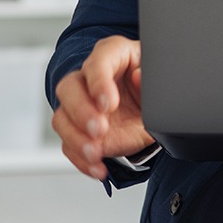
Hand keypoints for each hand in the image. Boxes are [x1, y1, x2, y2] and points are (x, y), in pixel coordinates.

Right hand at [51, 35, 154, 179]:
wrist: (150, 108)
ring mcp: (80, 105)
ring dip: (76, 139)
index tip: (109, 103)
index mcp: (112, 55)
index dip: (99, 83)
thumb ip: (150, 77)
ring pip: (62, 118)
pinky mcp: (78, 131)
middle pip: (69, 88)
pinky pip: (70, 145)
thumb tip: (138, 76)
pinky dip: (82, 160)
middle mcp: (89, 78)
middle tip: (99, 129)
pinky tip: (97, 168)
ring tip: (95, 153)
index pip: (98, 62)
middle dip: (81, 111)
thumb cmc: (151, 84)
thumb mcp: (159, 78)